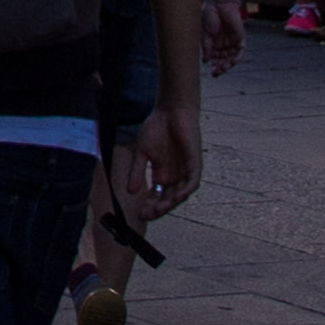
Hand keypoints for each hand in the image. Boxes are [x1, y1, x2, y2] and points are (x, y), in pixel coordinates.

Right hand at [117, 102, 202, 223]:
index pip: (157, 196)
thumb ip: (137, 172)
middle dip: (158, 208)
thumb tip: (130, 191)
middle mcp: (175, 176)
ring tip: (158, 210)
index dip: (149, 206)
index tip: (139, 214)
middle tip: (147, 214)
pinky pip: (192, 182)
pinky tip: (176, 197)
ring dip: (170, 203)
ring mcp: (185, 171)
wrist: (171, 111)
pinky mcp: (194, 165)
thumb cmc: (156, 128)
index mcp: (162, 174)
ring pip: (180, 194)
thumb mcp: (142, 152)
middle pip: (168, 199)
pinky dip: (185, 191)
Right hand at [198, 0, 246, 78]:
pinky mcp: (240, 38)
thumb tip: (205, 61)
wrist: (219, 3)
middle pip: (224, 60)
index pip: (216, 58)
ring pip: (232, 58)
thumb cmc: (209, 15)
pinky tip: (232, 62)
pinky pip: (240, 51)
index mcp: (215, 43)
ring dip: (228, 64)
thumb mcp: (205, 33)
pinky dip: (237, 57)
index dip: (214, 66)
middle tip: (216, 73)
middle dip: (221, 67)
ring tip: (223, 68)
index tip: (211, 72)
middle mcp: (224, 44)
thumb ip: (206, 47)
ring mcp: (232, 41)